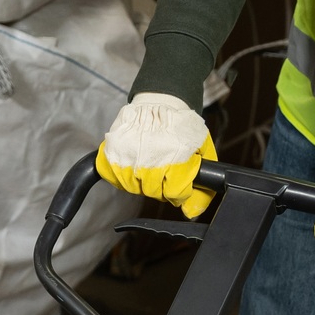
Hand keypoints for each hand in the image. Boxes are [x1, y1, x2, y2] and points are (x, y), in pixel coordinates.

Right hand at [95, 92, 216, 218]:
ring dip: (142, 181)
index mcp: (176, 155)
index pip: (174, 193)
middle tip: (165, 170)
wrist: (158, 102)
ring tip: (150, 163)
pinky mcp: (110, 154)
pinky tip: (134, 164)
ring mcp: (127, 156)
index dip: (180, 191)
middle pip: (154, 192)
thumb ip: (203, 182)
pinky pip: (115, 179)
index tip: (180, 184)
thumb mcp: (202, 148)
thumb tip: (192, 213)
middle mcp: (150, 157)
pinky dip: (124, 175)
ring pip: (133, 188)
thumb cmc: (181, 125)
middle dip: (161, 186)